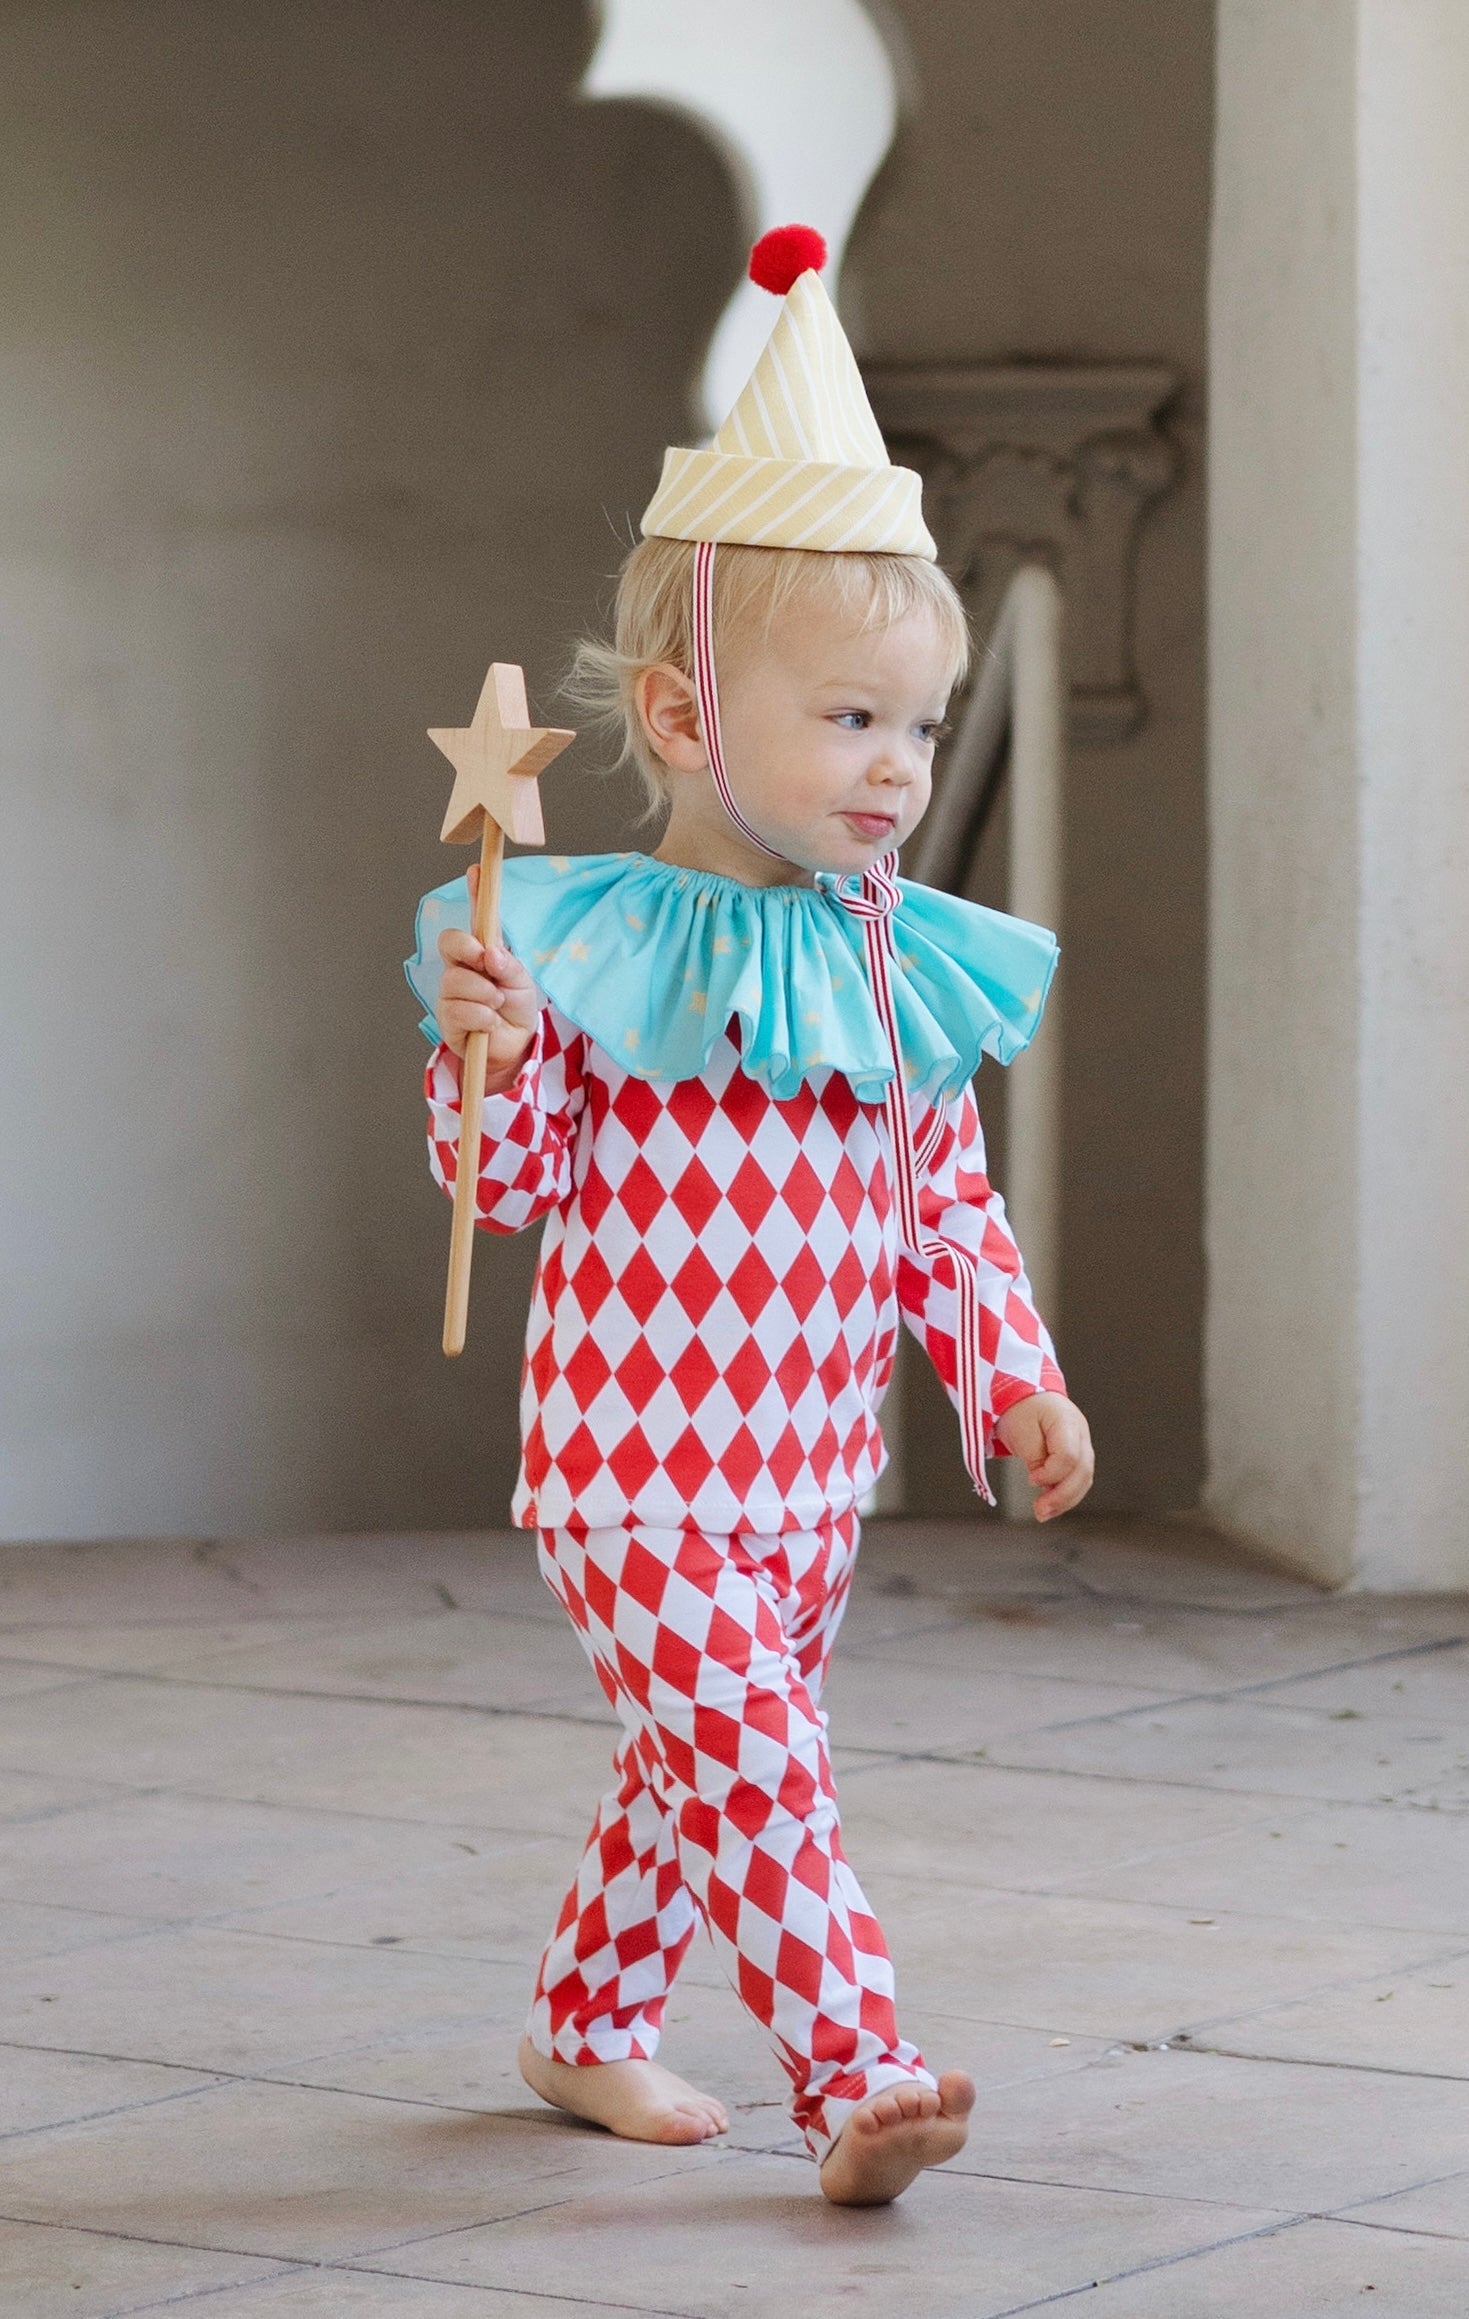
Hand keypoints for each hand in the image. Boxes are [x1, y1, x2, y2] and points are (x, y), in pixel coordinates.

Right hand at [435, 874, 539, 1087]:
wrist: (513, 1047)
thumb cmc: (516, 1009)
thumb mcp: (522, 982)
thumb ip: (508, 965)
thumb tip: (491, 953)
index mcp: (481, 953)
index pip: (476, 920)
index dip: (474, 894)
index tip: (476, 871)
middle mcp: (460, 967)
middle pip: (449, 942)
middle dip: (467, 948)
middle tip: (486, 961)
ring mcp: (450, 991)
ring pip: (455, 980)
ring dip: (484, 993)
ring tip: (498, 1004)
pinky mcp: (446, 1017)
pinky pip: (458, 1009)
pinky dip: (481, 1017)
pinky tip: (489, 1023)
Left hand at [994, 1391, 1093, 1521]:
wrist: (1023, 1395)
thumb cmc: (1019, 1409)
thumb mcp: (1020, 1429)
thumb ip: (1034, 1456)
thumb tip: (1045, 1483)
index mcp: (1067, 1421)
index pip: (1069, 1455)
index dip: (1051, 1473)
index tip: (1031, 1479)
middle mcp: (1081, 1433)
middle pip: (1082, 1471)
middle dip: (1062, 1495)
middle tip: (1040, 1511)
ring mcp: (1082, 1444)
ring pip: (1084, 1479)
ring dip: (1065, 1500)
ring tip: (1043, 1513)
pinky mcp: (1076, 1454)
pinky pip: (1077, 1479)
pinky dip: (1066, 1495)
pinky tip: (1050, 1506)